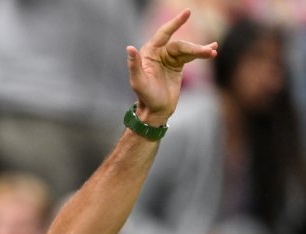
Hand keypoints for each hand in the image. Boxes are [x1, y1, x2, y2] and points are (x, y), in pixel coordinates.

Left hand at [127, 9, 217, 125]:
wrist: (156, 110)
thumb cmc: (145, 97)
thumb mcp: (138, 82)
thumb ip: (134, 65)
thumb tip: (129, 48)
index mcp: (149, 53)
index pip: (164, 34)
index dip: (175, 23)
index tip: (187, 12)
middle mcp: (159, 53)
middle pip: (180, 45)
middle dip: (195, 48)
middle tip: (209, 52)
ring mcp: (169, 58)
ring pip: (188, 50)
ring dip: (201, 50)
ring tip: (213, 52)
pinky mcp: (178, 65)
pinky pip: (191, 55)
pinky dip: (201, 53)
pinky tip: (212, 51)